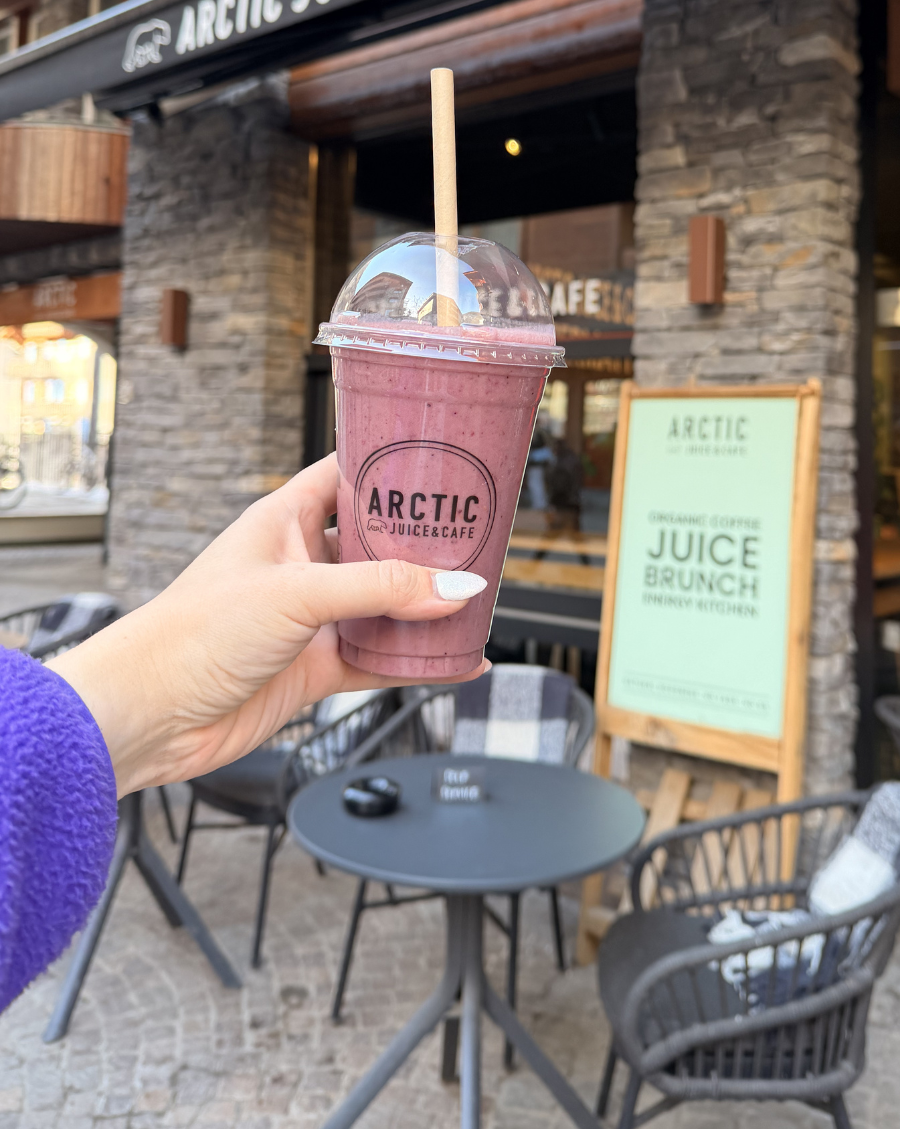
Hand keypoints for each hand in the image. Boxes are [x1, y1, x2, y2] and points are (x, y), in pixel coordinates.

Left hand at [52, 454, 488, 795]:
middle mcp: (298, 564)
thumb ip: (380, 588)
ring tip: (477, 599)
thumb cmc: (190, 634)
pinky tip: (454, 663)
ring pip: (382, 604)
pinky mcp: (311, 667)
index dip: (390, 465)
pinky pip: (377, 658)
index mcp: (282, 520)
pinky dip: (415, 662)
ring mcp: (307, 618)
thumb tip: (454, 586)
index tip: (443, 460)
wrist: (147, 715)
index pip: (345, 475)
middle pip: (375, 542)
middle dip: (423, 543)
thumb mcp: (296, 594)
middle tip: (477, 536)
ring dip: (424, 606)